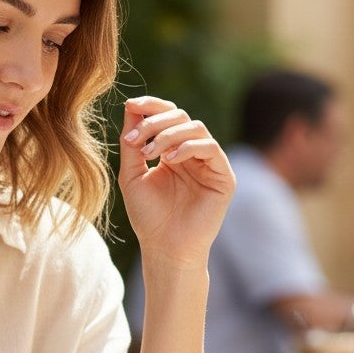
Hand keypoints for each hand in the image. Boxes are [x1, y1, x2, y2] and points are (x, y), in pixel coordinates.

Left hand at [118, 96, 234, 265]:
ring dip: (168, 134)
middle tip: (134, 139)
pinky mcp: (223, 176)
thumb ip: (132, 143)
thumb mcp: (132, 174)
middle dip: (155, 122)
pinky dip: (187, 147)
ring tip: (149, 152)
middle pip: (180, 116)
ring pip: (195, 128)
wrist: (165, 248)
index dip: (151, 105)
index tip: (130, 104)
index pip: (167, 115)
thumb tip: (130, 105)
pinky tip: (169, 160)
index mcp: (172, 150)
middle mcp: (193, 153)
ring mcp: (210, 163)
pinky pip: (210, 148)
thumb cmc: (148, 215)